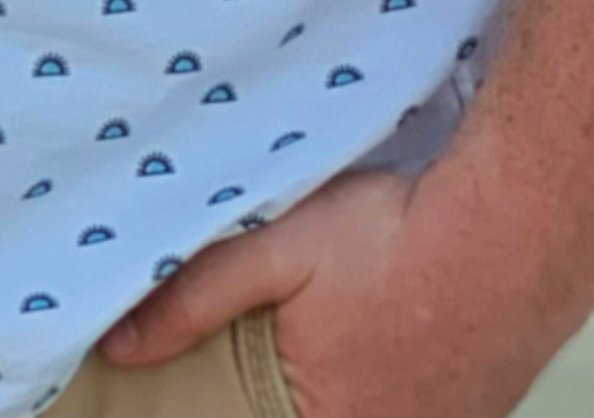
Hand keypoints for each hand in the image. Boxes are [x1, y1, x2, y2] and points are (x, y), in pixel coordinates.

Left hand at [100, 155, 567, 417]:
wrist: (508, 229)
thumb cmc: (392, 238)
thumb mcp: (276, 253)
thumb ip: (193, 298)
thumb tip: (120, 345)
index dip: (228, 393)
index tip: (221, 358)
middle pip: (303, 413)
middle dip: (281, 381)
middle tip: (283, 331)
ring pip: (357, 407)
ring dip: (333, 378)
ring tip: (331, 325)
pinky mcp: (470, 406)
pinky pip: (404, 403)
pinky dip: (380, 375)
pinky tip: (375, 329)